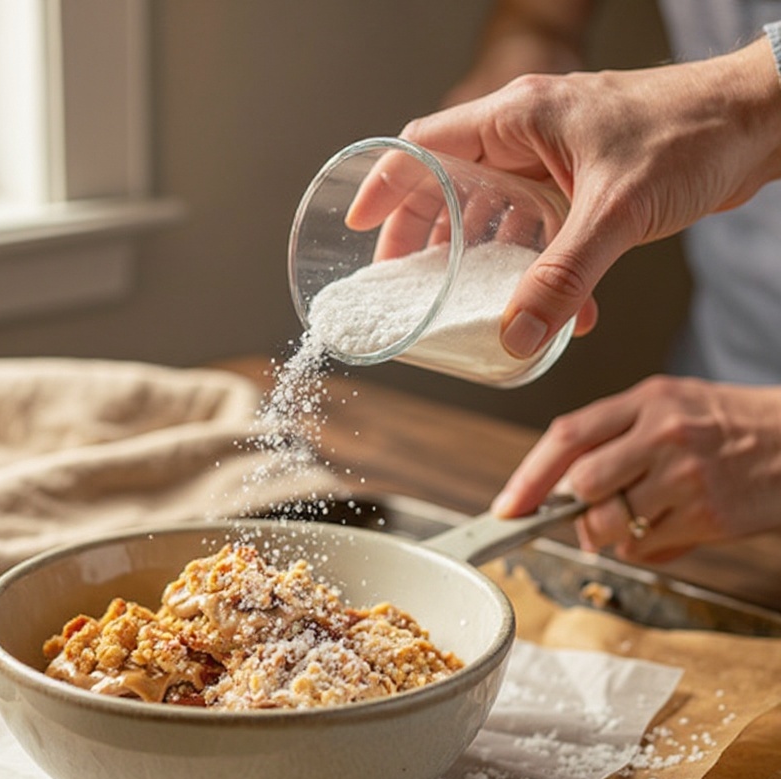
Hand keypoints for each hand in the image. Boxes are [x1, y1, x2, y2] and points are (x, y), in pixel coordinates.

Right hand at [352, 35, 780, 359]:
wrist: (762, 122)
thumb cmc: (694, 133)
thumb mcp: (615, 212)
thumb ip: (563, 279)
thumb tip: (517, 337)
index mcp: (519, 119)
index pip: (426, 145)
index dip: (387, 186)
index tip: (359, 227)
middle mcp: (528, 135)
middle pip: (448, 182)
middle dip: (423, 234)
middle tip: (403, 278)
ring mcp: (555, 159)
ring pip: (492, 209)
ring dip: (478, 256)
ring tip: (460, 299)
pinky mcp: (583, 182)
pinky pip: (539, 227)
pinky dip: (535, 266)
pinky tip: (550, 308)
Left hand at [491, 376, 780, 560]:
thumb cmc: (730, 426)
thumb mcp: (671, 408)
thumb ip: (615, 439)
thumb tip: (556, 491)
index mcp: (648, 400)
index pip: (568, 435)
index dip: (527, 476)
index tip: (507, 507)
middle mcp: (663, 434)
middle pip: (581, 484)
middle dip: (573, 509)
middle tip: (585, 514)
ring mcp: (685, 475)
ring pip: (607, 523)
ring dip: (606, 534)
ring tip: (635, 519)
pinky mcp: (705, 515)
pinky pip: (640, 547)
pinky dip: (639, 548)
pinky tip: (666, 528)